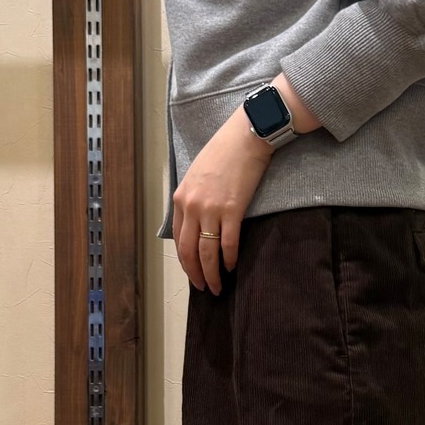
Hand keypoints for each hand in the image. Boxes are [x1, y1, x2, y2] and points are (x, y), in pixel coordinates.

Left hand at [172, 108, 273, 292]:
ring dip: (212, 274)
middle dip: (196, 274)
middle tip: (204, 288)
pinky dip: (229, 259)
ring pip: (207, 253)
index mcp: (180, 198)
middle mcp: (191, 206)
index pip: (178, 238)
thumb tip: (197, 222)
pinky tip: (232, 267)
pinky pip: (228, 243)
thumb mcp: (197, 175)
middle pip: (189, 251)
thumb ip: (193, 199)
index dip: (185, 260)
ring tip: (218, 286)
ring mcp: (211, 209)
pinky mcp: (232, 210)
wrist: (245, 136)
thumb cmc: (224, 152)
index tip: (193, 272)